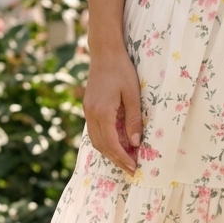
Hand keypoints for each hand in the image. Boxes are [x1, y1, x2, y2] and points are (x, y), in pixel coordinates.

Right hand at [84, 48, 141, 173]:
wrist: (105, 53)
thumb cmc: (122, 70)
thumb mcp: (133, 94)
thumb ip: (134, 119)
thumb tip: (135, 143)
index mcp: (102, 112)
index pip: (111, 143)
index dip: (122, 157)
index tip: (133, 167)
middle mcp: (91, 114)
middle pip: (101, 145)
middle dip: (116, 159)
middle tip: (130, 169)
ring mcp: (87, 111)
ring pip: (96, 140)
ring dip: (109, 152)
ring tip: (124, 160)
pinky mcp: (88, 108)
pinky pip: (94, 131)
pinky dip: (105, 141)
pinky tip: (115, 144)